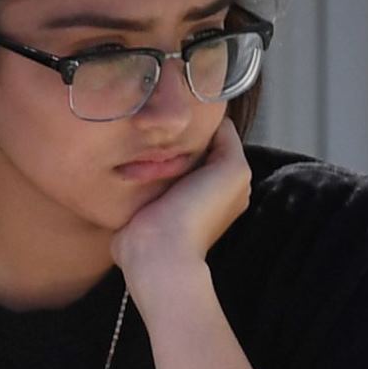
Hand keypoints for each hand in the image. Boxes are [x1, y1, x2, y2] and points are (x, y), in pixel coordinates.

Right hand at [114, 117, 251, 282]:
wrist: (157, 250)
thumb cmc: (198, 212)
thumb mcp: (232, 168)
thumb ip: (228, 139)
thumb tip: (214, 120)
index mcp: (226, 182)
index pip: (217, 140)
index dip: (204, 126)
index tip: (187, 117)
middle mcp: (202, 188)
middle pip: (190, 148)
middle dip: (179, 137)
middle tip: (165, 129)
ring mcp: (172, 195)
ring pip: (167, 157)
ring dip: (158, 149)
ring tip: (148, 141)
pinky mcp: (146, 202)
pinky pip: (144, 171)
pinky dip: (141, 163)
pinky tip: (135, 157)